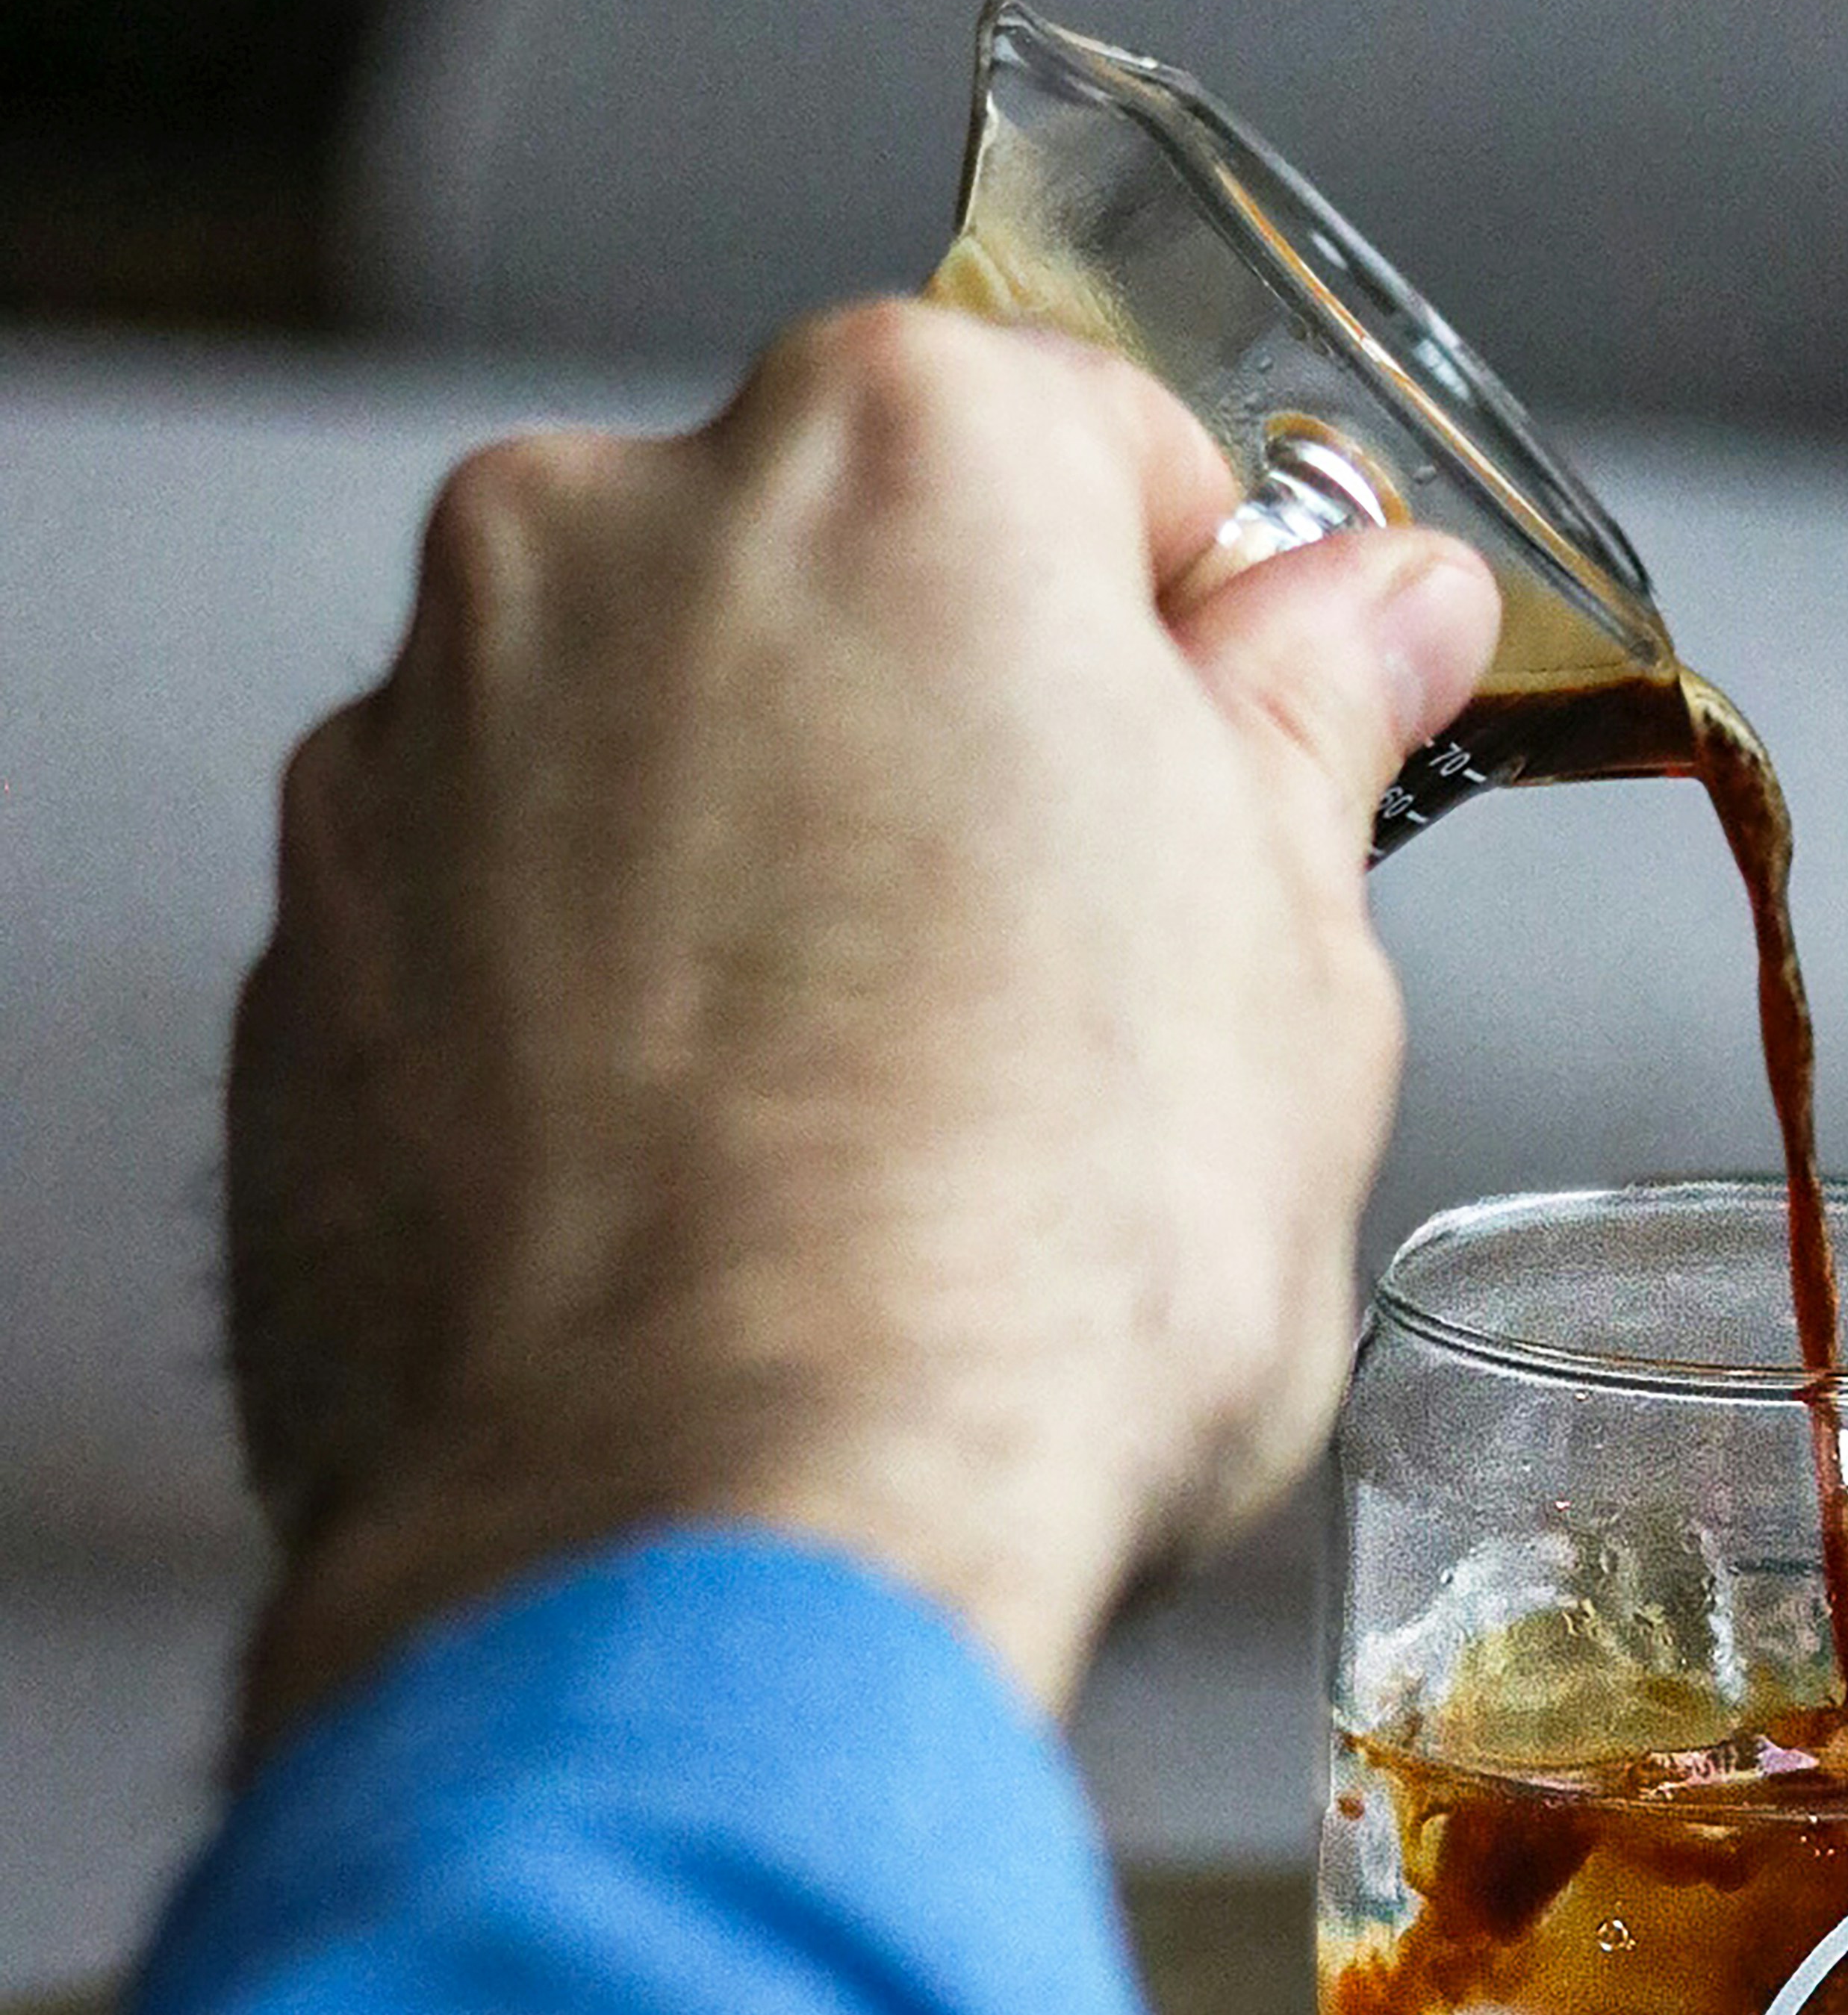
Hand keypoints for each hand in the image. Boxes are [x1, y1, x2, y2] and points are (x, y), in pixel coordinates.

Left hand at [225, 299, 1500, 1750]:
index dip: (1187, 637)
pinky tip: (707, 1224)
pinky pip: (494, 950)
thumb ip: (1302, 747)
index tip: (1230, 773)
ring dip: (754, 898)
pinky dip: (592, 1047)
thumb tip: (1372, 615)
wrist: (701, 1563)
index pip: (1089, 450)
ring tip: (869, 1155)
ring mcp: (418, 750)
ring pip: (645, 766)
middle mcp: (607, 539)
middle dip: (947, 759)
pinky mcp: (307, 967)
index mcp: (894, 466)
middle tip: (1061, 1015)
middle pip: (835, 591)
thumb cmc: (1017, 1289)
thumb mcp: (1292, 991)